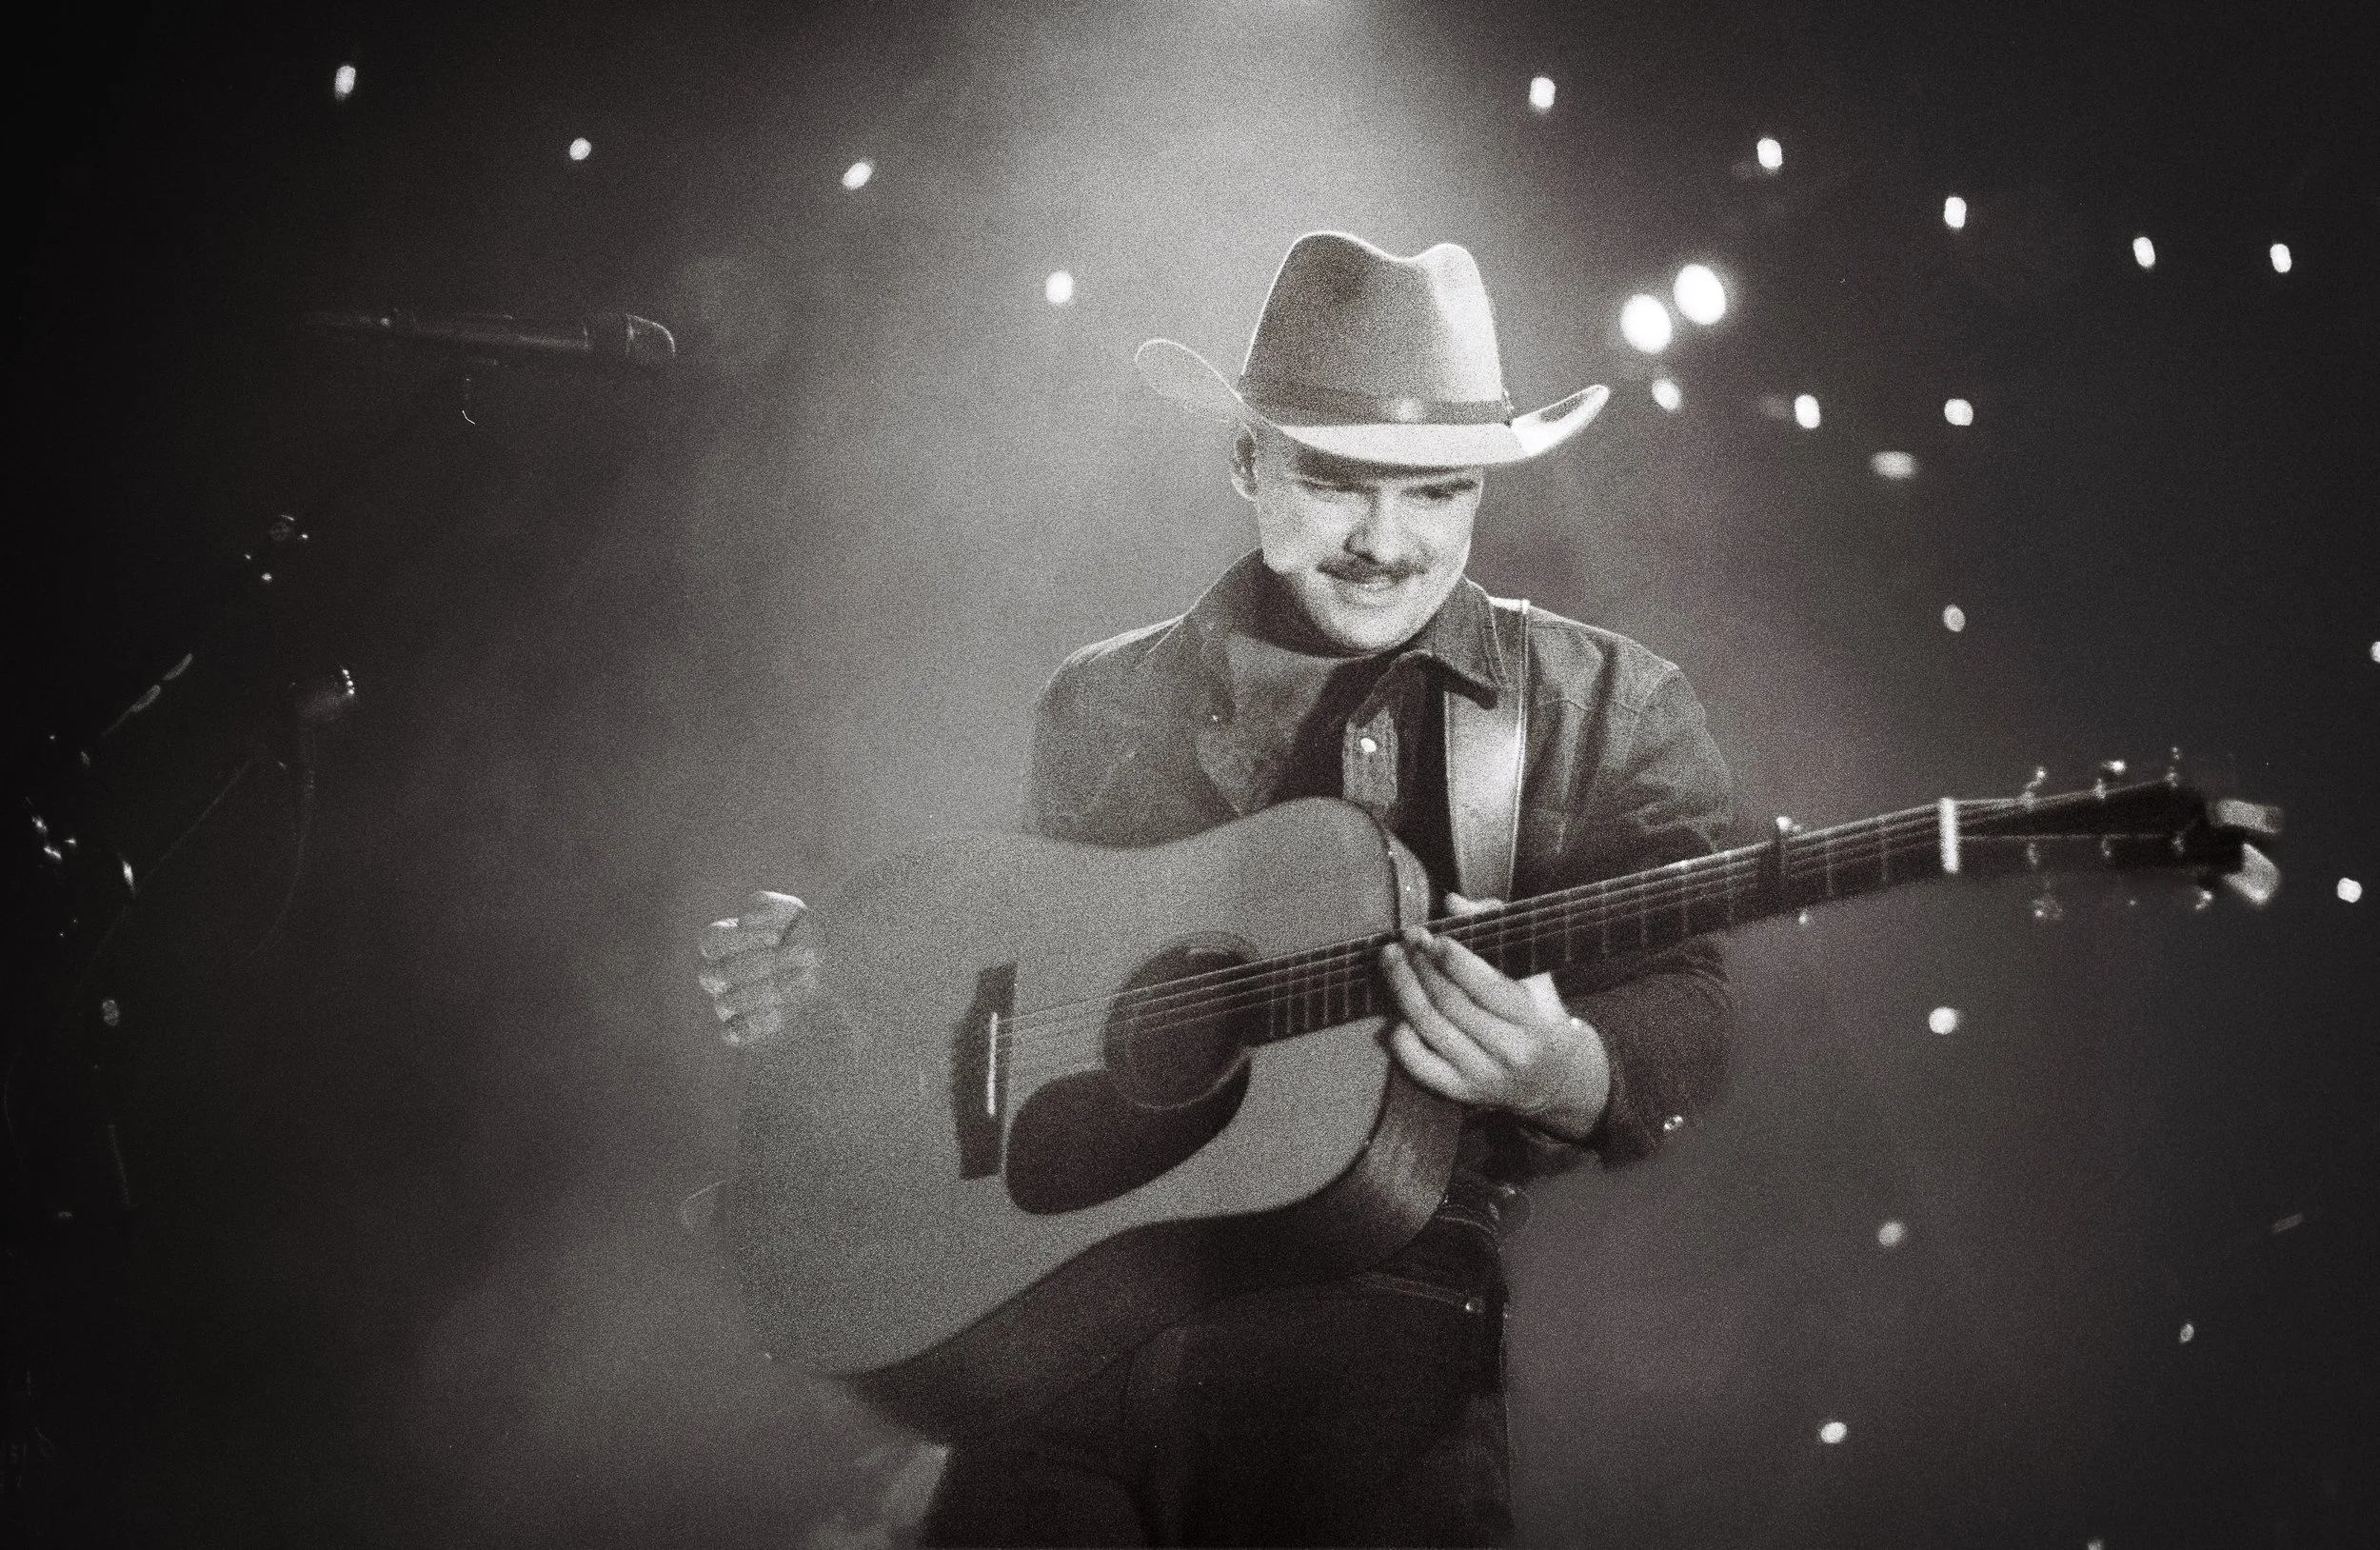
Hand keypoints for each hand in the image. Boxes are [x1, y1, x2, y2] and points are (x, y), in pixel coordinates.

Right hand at [697, 889, 817, 1047]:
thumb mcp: (795, 914)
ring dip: (770, 989)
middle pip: (718, 972)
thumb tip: (744, 919)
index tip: (777, 936)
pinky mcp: (741, 1030)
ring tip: (804, 979)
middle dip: (765, 963)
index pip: (711, 940)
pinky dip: (756, 1022)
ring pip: (727, 1001)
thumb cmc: (806, 940)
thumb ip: (769, 905)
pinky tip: (783, 1011)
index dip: (742, 938)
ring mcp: (727, 1003)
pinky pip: (731, 1032)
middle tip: (803, 956)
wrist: (837, 979)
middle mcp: (719, 974)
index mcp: (724, 942)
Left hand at [1379, 893, 1611, 1139]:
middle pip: (1450, 1003)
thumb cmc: (1536, 1011)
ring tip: (1392, 960)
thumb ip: (1496, 927)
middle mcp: (1509, 1051)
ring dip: (1403, 988)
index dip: (1454, 960)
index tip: (1433, 937)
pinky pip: (1418, 1063)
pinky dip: (1401, 1035)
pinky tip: (1397, 1012)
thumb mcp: (1532, 970)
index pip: (1487, 987)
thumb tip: (1451, 902)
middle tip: (1406, 940)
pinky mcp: (1460, 1092)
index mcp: (1533, 1018)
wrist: (1551, 1077)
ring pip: (1429, 1027)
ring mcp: (1482, 1075)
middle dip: (1421, 966)